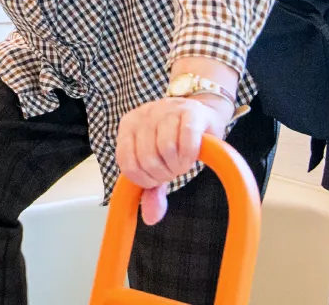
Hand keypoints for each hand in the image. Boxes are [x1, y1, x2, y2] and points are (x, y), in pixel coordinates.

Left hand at [115, 96, 232, 225]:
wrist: (201, 111)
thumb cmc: (175, 139)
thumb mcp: (158, 162)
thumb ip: (151, 189)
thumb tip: (150, 218)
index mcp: (128, 125)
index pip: (127, 163)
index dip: (144, 180)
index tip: (156, 181)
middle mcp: (145, 115)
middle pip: (147, 159)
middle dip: (163, 174)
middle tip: (172, 172)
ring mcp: (167, 110)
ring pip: (166, 149)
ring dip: (177, 166)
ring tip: (182, 164)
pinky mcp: (191, 112)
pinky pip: (187, 141)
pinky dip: (189, 156)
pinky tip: (191, 157)